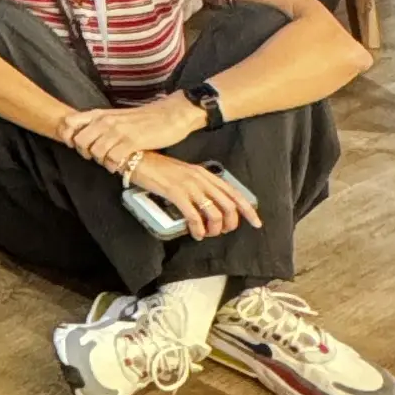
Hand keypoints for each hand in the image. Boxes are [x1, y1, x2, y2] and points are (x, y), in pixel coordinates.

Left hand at [62, 93, 196, 169]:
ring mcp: (118, 131)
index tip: (75, 146)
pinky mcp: (132, 142)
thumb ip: (100, 123)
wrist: (170, 114)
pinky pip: (113, 159)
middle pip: (80, 142)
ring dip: (102, 161)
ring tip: (112, 162)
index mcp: (100, 114)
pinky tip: (121, 165)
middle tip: (97, 157)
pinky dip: (114, 166)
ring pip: (95, 152)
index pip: (69, 123)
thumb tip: (84, 136)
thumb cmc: (144, 118)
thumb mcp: (116, 116)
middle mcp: (106, 121)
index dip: (67, 137)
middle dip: (85, 154)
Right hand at [121, 147, 251, 240]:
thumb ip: (198, 185)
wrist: (137, 160)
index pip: (234, 193)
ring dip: (214, 229)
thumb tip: (209, 205)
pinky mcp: (176, 193)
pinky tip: (196, 234)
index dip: (248, 210)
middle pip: (228, 206)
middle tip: (222, 232)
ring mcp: (189, 185)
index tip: (256, 223)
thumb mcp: (184, 174)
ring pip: (214, 213)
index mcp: (205, 174)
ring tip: (206, 233)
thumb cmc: (158, 168)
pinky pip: (194, 216)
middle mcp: (201, 179)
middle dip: (230, 224)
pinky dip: (198, 229)